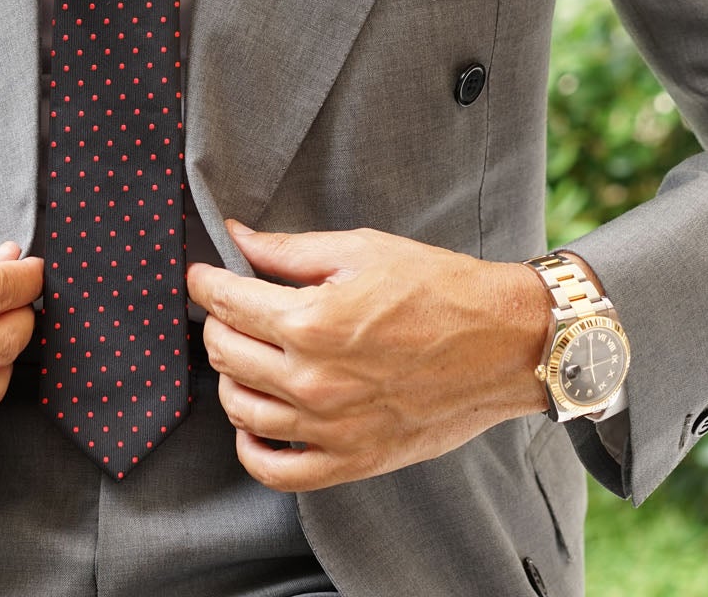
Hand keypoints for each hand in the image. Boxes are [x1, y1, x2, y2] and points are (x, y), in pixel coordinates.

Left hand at [187, 220, 547, 491]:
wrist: (505, 344)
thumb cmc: (439, 289)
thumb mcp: (361, 251)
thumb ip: (289, 251)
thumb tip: (236, 238)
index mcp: (312, 321)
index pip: (226, 302)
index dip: (205, 282)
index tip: (202, 274)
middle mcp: (313, 380)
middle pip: (225, 353)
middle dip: (216, 322)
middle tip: (229, 307)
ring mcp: (330, 427)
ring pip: (240, 408)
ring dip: (230, 376)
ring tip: (247, 354)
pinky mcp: (351, 460)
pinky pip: (275, 469)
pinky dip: (251, 447)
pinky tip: (256, 419)